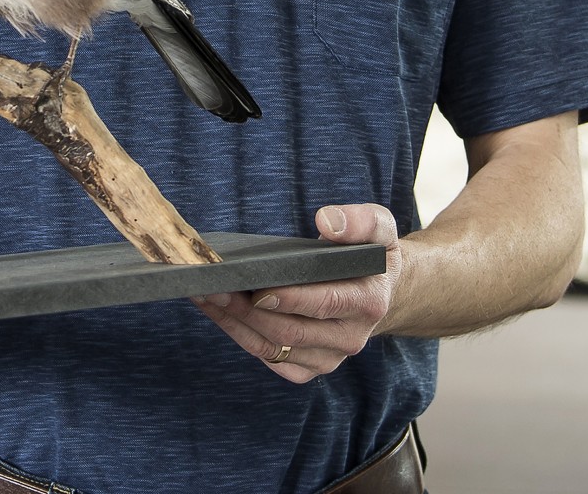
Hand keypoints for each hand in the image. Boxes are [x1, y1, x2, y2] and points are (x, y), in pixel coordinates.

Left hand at [194, 205, 403, 383]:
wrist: (381, 291)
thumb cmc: (372, 254)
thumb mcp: (380, 228)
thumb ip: (361, 220)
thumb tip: (327, 221)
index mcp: (368, 302)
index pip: (325, 304)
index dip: (290, 298)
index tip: (257, 286)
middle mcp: (350, 338)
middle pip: (290, 330)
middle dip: (247, 309)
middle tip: (214, 285)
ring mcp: (328, 357)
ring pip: (274, 347)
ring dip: (235, 323)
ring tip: (206, 294)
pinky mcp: (309, 366)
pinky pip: (269, 357)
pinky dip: (239, 336)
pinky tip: (218, 311)